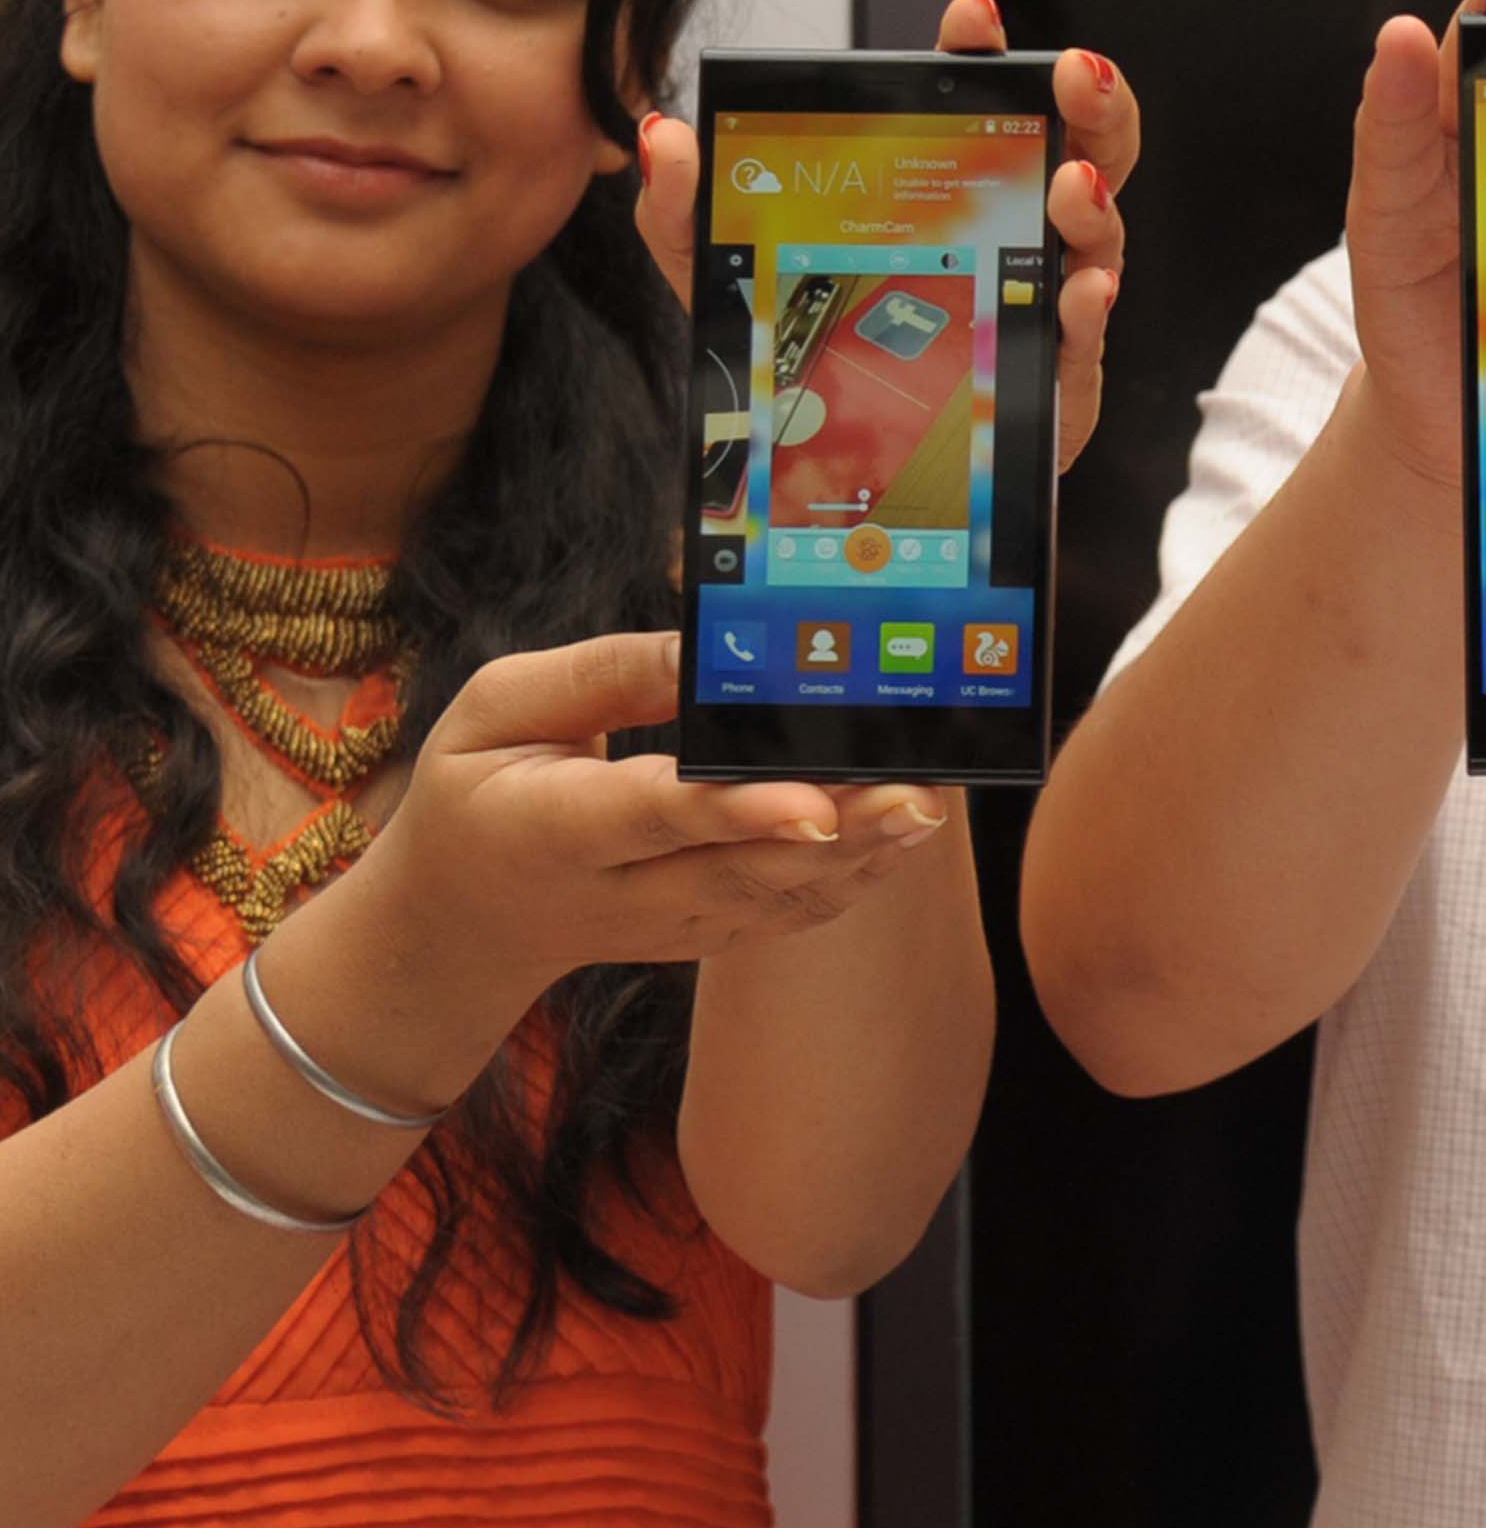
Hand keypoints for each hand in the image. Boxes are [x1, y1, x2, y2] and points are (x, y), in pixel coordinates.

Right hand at [357, 633, 955, 1012]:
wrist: (459, 921)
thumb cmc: (478, 788)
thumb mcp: (496, 711)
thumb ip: (599, 677)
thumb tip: (704, 646)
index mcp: (553, 829)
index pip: (656, 818)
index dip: (739, 810)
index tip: (814, 802)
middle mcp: (620, 893)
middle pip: (741, 868)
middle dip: (838, 833)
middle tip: (917, 791)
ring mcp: (670, 926)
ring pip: (778, 899)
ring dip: (864, 854)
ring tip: (931, 801)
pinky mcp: (706, 933)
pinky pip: (790, 913)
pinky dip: (855, 876)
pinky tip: (908, 832)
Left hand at [634, 0, 1140, 473]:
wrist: (851, 479)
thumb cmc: (817, 367)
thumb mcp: (736, 282)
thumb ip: (693, 211)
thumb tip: (664, 138)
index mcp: (950, 192)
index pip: (980, 102)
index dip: (982, 55)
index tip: (970, 19)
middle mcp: (1012, 233)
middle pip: (1084, 150)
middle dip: (1094, 102)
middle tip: (1077, 74)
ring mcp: (1042, 302)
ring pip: (1099, 235)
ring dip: (1095, 200)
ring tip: (1069, 184)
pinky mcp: (1057, 378)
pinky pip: (1087, 334)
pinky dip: (1089, 305)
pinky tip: (1077, 289)